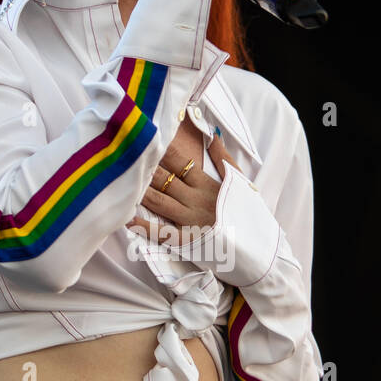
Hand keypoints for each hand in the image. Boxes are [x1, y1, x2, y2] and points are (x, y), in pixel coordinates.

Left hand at [126, 134, 242, 244]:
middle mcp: (196, 200)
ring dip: (140, 190)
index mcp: (207, 185)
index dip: (161, 152)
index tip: (146, 140)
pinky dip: (143, 226)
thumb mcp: (240, 183)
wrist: (259, 247)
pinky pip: (162, 233)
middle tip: (124, 157)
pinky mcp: (187, 241)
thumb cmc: (249, 214)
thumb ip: (224, 159)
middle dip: (144, 168)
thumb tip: (212, 133)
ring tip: (122, 180)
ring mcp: (190, 221)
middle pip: (164, 180)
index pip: (179, 163)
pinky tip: (127, 218)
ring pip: (159, 201)